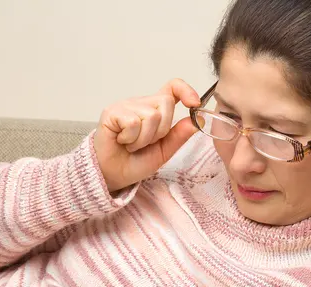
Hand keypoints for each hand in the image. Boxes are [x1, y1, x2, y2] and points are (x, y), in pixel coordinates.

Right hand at [94, 78, 200, 192]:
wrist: (112, 175)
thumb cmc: (134, 162)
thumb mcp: (164, 151)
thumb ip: (179, 135)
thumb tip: (198, 119)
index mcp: (154, 110)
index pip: (173, 87)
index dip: (185, 91)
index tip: (194, 104)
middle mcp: (140, 103)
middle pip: (166, 103)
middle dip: (161, 130)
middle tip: (146, 142)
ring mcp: (125, 106)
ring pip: (151, 115)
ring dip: (144, 139)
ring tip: (132, 145)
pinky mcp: (112, 112)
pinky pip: (133, 122)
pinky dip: (131, 139)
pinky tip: (122, 142)